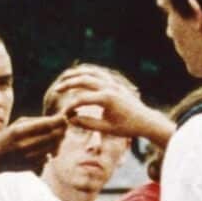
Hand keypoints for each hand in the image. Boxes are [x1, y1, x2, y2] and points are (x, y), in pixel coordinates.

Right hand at [0, 115, 67, 171]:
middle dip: (62, 129)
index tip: (64, 117)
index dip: (59, 120)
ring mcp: (29, 158)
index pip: (46, 125)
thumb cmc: (8, 136)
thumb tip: (59, 120)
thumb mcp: (18, 124)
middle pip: (54, 136)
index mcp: (19, 132)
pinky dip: (51, 151)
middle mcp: (24, 145)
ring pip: (54, 147)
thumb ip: (37, 121)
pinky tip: (46, 148)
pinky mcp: (32, 166)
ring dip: (59, 141)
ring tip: (56, 136)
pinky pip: (49, 157)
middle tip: (64, 125)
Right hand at [52, 67, 173, 144]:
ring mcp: (113, 83)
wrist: (145, 120)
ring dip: (76, 74)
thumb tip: (70, 120)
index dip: (70, 106)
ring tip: (64, 78)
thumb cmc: (127, 127)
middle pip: (84, 80)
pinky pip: (98, 72)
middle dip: (68, 84)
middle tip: (56, 90)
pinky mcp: (115, 82)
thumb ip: (87, 123)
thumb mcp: (106, 128)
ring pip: (91, 72)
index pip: (82, 99)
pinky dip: (87, 72)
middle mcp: (109, 87)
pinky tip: (78, 76)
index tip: (65, 114)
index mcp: (107, 99)